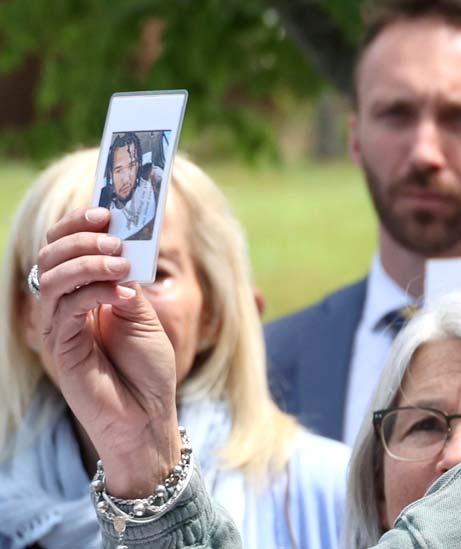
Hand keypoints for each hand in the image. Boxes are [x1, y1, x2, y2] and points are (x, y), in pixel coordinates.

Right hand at [38, 207, 180, 496]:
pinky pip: (63, 311)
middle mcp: (64, 308)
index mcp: (82, 293)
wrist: (149, 416)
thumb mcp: (146, 315)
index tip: (105, 212)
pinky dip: (90, 293)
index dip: (78, 225)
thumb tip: (122, 249)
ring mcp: (59, 328)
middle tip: (114, 239)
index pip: (65, 247)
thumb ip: (128, 282)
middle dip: (81, 239)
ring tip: (121, 265)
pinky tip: (119, 295)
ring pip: (52, 279)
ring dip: (88, 263)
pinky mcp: (60, 350)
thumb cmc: (148, 369)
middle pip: (51, 256)